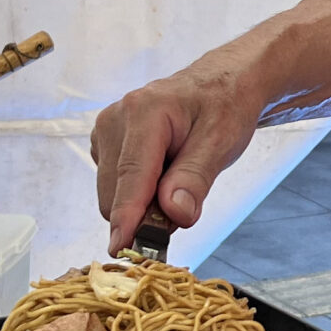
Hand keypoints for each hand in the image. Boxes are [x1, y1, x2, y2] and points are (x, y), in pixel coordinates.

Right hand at [90, 63, 262, 253]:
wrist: (221, 82)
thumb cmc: (224, 106)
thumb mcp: (221, 141)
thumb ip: (196, 178)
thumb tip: (175, 214)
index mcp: (144, 112)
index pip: (131, 175)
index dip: (127, 216)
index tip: (123, 247)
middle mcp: (116, 118)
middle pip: (115, 192)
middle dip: (144, 213)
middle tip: (184, 206)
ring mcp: (107, 130)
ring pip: (112, 193)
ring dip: (141, 204)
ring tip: (177, 180)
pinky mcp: (106, 142)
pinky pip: (114, 185)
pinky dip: (137, 193)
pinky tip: (163, 175)